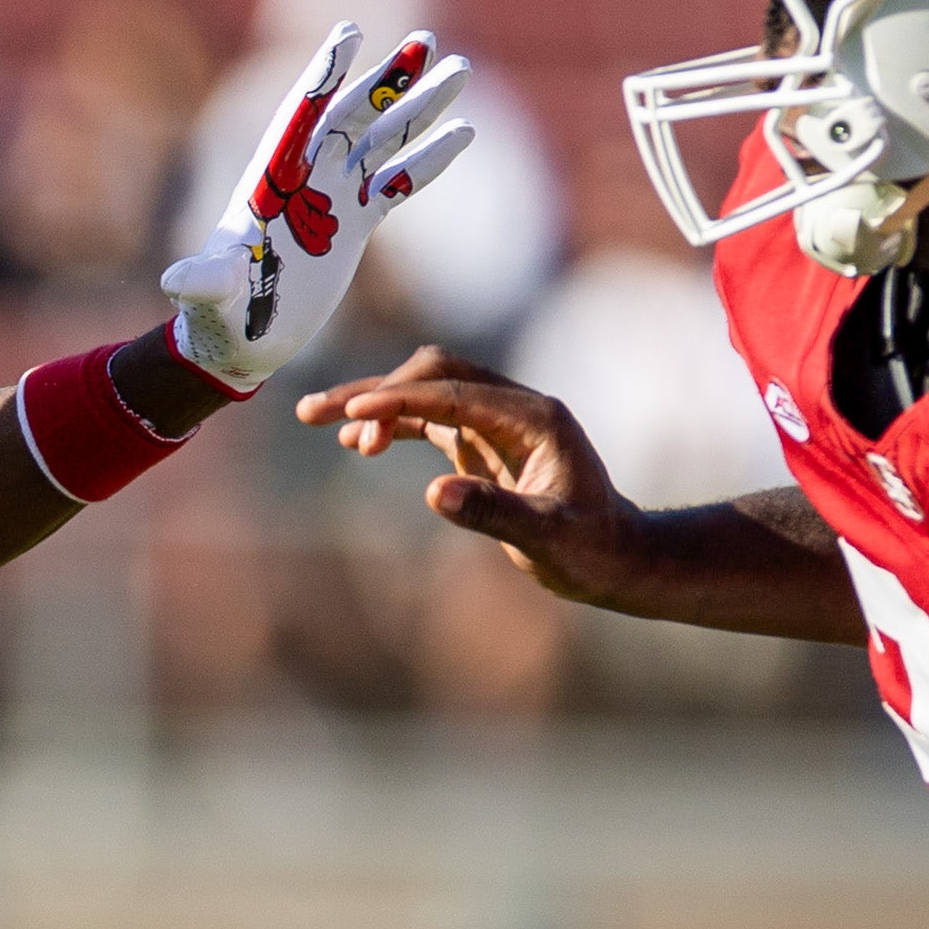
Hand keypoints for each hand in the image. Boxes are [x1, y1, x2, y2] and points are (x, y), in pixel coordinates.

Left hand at [162, 22, 473, 391]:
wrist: (239, 341)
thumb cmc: (216, 316)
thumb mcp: (209, 297)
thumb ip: (203, 282)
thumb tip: (177, 279)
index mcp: (269, 183)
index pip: (300, 116)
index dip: (324, 75)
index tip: (351, 31)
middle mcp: (304, 180)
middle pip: (351, 116)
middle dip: (387, 80)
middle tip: (426, 41)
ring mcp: (332, 199)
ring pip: (383, 140)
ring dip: (419, 108)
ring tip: (460, 71)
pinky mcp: (354, 226)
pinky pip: (398, 183)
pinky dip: (428, 160)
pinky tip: (463, 132)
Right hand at [292, 348, 666, 606]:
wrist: (612, 554)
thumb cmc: (587, 548)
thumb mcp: (546, 539)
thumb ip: (493, 513)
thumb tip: (434, 493)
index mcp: (533, 418)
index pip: (453, 394)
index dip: (399, 400)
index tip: (351, 416)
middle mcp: (513, 408)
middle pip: (433, 375)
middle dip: (376, 391)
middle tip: (319, 416)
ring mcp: (496, 421)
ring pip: (424, 391)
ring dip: (373, 402)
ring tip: (316, 420)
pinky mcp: (481, 440)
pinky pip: (427, 417)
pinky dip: (390, 423)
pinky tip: (356, 443)